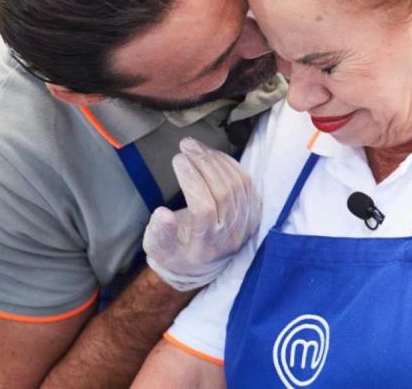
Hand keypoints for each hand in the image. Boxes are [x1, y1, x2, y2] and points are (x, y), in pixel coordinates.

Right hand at [143, 137, 260, 290]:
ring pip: (237, 184)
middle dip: (204, 163)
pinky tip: (213, 155)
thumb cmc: (175, 253)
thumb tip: (162, 213)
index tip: (177, 159)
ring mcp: (245, 225)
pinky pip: (247, 183)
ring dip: (216, 160)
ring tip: (196, 147)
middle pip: (223, 192)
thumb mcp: (158, 249)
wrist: (200, 265)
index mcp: (205, 246)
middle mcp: (230, 236)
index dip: (192, 180)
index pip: (203, 209)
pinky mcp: (253, 214)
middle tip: (186, 146)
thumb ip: (159, 233)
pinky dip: (230, 164)